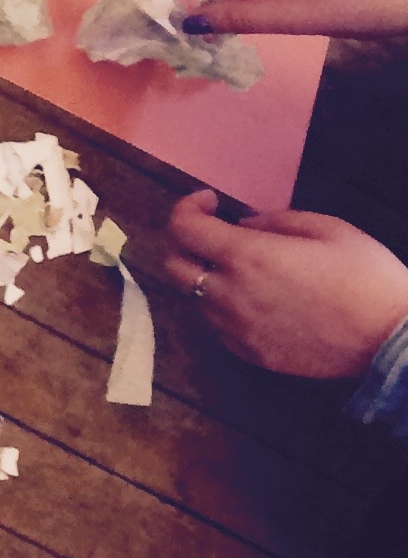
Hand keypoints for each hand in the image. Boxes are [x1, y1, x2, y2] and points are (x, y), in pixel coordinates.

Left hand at [160, 189, 407, 376]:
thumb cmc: (365, 275)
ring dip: (204, 277)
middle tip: (213, 233)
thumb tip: (243, 225)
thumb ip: (275, 222)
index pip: (183, 229)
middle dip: (184, 242)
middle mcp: (228, 295)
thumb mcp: (327, 228)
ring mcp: (235, 330)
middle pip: (172, 267)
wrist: (390, 338)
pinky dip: (222, 307)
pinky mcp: (249, 355)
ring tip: (240, 268)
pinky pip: (217, 327)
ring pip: (193, 299)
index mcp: (246, 257)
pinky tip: (253, 299)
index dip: (187, 208)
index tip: (210, 202)